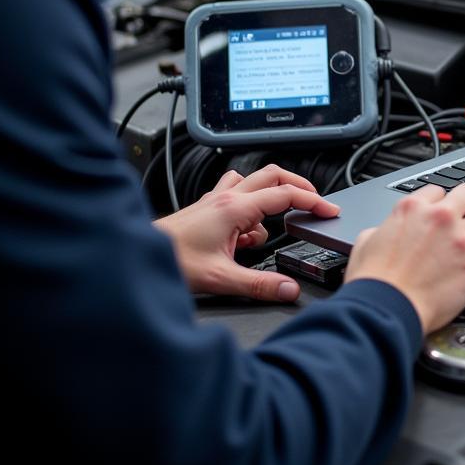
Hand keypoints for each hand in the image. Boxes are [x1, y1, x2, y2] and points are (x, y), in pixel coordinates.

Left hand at [154, 165, 338, 301]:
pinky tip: (246, 231)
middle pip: (273, 175)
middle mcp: (226, 198)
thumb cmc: (168, 260)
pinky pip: (236, 194)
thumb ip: (259, 285)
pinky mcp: (206, 208)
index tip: (329, 210)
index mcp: (235, 208)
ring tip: (279, 219)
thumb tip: (288, 290)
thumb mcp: (220, 278)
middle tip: (315, 202)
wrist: (135, 255)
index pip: (285, 195)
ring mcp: (215, 200)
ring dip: (272, 194)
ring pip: (254, 181)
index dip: (313, 201)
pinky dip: (250, 206)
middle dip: (299, 186)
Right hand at [343, 183, 464, 332]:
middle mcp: (441, 218)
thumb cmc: (374, 282)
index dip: (440, 200)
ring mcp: (462, 240)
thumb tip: (385, 231)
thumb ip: (382, 229)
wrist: (386, 309)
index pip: (437, 190)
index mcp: (413, 209)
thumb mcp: (365, 242)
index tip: (442, 209)